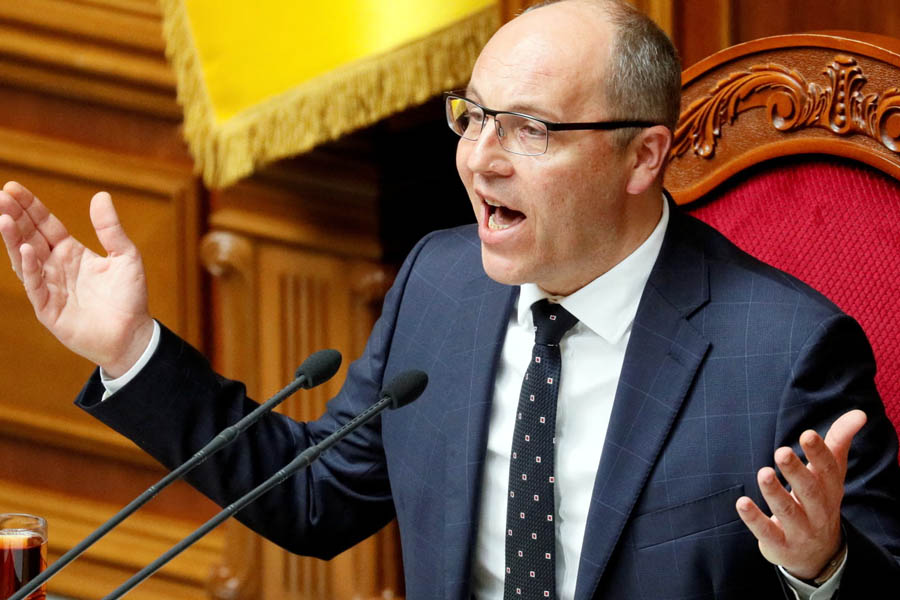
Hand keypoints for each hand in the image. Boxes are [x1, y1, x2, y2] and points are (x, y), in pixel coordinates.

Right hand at [0, 181, 153, 376]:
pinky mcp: (48, 308)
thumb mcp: (125, 256)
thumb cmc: (130, 297)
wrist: (133, 334)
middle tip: (0, 195)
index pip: (45, 224)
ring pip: (24, 258)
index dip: (30, 207)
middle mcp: (56, 267)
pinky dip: (29, 267)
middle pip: (30, 236)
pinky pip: (35, 284)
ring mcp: (49, 287)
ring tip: (3, 217)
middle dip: (15, 216)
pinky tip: (25, 249)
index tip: (12, 187)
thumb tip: (101, 195)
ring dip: (14, 238)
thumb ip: (110, 229)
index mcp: (72, 252)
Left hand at [736, 409, 865, 579]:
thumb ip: (839, 442)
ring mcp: (800, 531)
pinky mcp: (780, 545)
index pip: (829, 471)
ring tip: (763, 472)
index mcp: (831, 491)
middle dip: (796, 472)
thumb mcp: (831, 475)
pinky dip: (754, 519)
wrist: (817, 555)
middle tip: (781, 452)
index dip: (819, 453)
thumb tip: (860, 413)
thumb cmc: (819, 501)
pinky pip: (767, 532)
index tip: (807, 434)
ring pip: (788, 512)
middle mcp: (819, 511)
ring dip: (774, 493)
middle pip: (810, 491)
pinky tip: (741, 503)